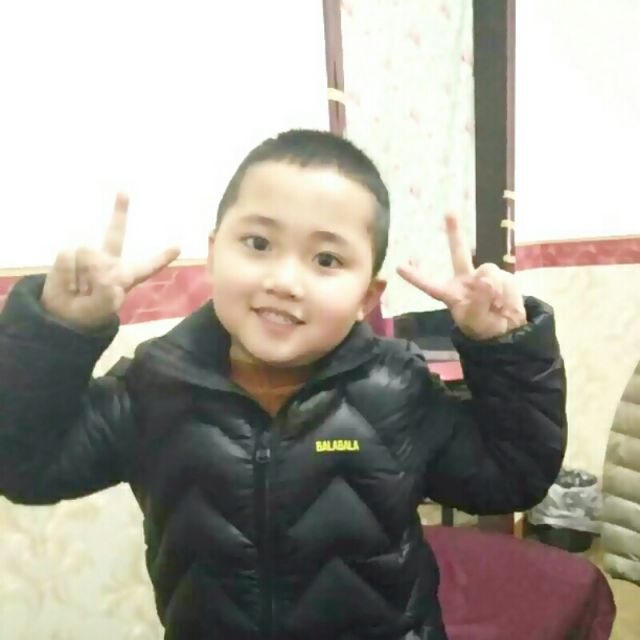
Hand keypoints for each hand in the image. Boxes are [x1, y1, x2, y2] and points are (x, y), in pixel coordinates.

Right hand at [41, 193, 180, 329]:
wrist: (63, 314)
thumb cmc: (89, 311)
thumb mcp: (103, 309)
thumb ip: (106, 293)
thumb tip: (100, 271)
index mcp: (125, 276)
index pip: (148, 266)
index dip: (162, 258)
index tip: (178, 247)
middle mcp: (109, 261)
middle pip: (115, 233)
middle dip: (119, 212)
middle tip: (124, 193)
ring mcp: (89, 256)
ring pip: (88, 255)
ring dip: (83, 277)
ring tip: (81, 289)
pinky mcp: (69, 255)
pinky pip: (70, 259)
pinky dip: (68, 275)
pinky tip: (70, 284)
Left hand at [396, 213, 525, 340]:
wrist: (508, 329)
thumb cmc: (483, 327)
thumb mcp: (476, 321)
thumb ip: (479, 301)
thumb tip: (485, 277)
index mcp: (451, 294)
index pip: (429, 285)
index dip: (415, 277)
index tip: (398, 267)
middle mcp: (465, 280)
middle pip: (458, 253)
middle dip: (455, 232)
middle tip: (449, 211)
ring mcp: (483, 275)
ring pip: (487, 272)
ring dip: (494, 290)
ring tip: (496, 305)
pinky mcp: (501, 276)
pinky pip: (502, 278)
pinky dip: (505, 291)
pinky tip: (504, 300)